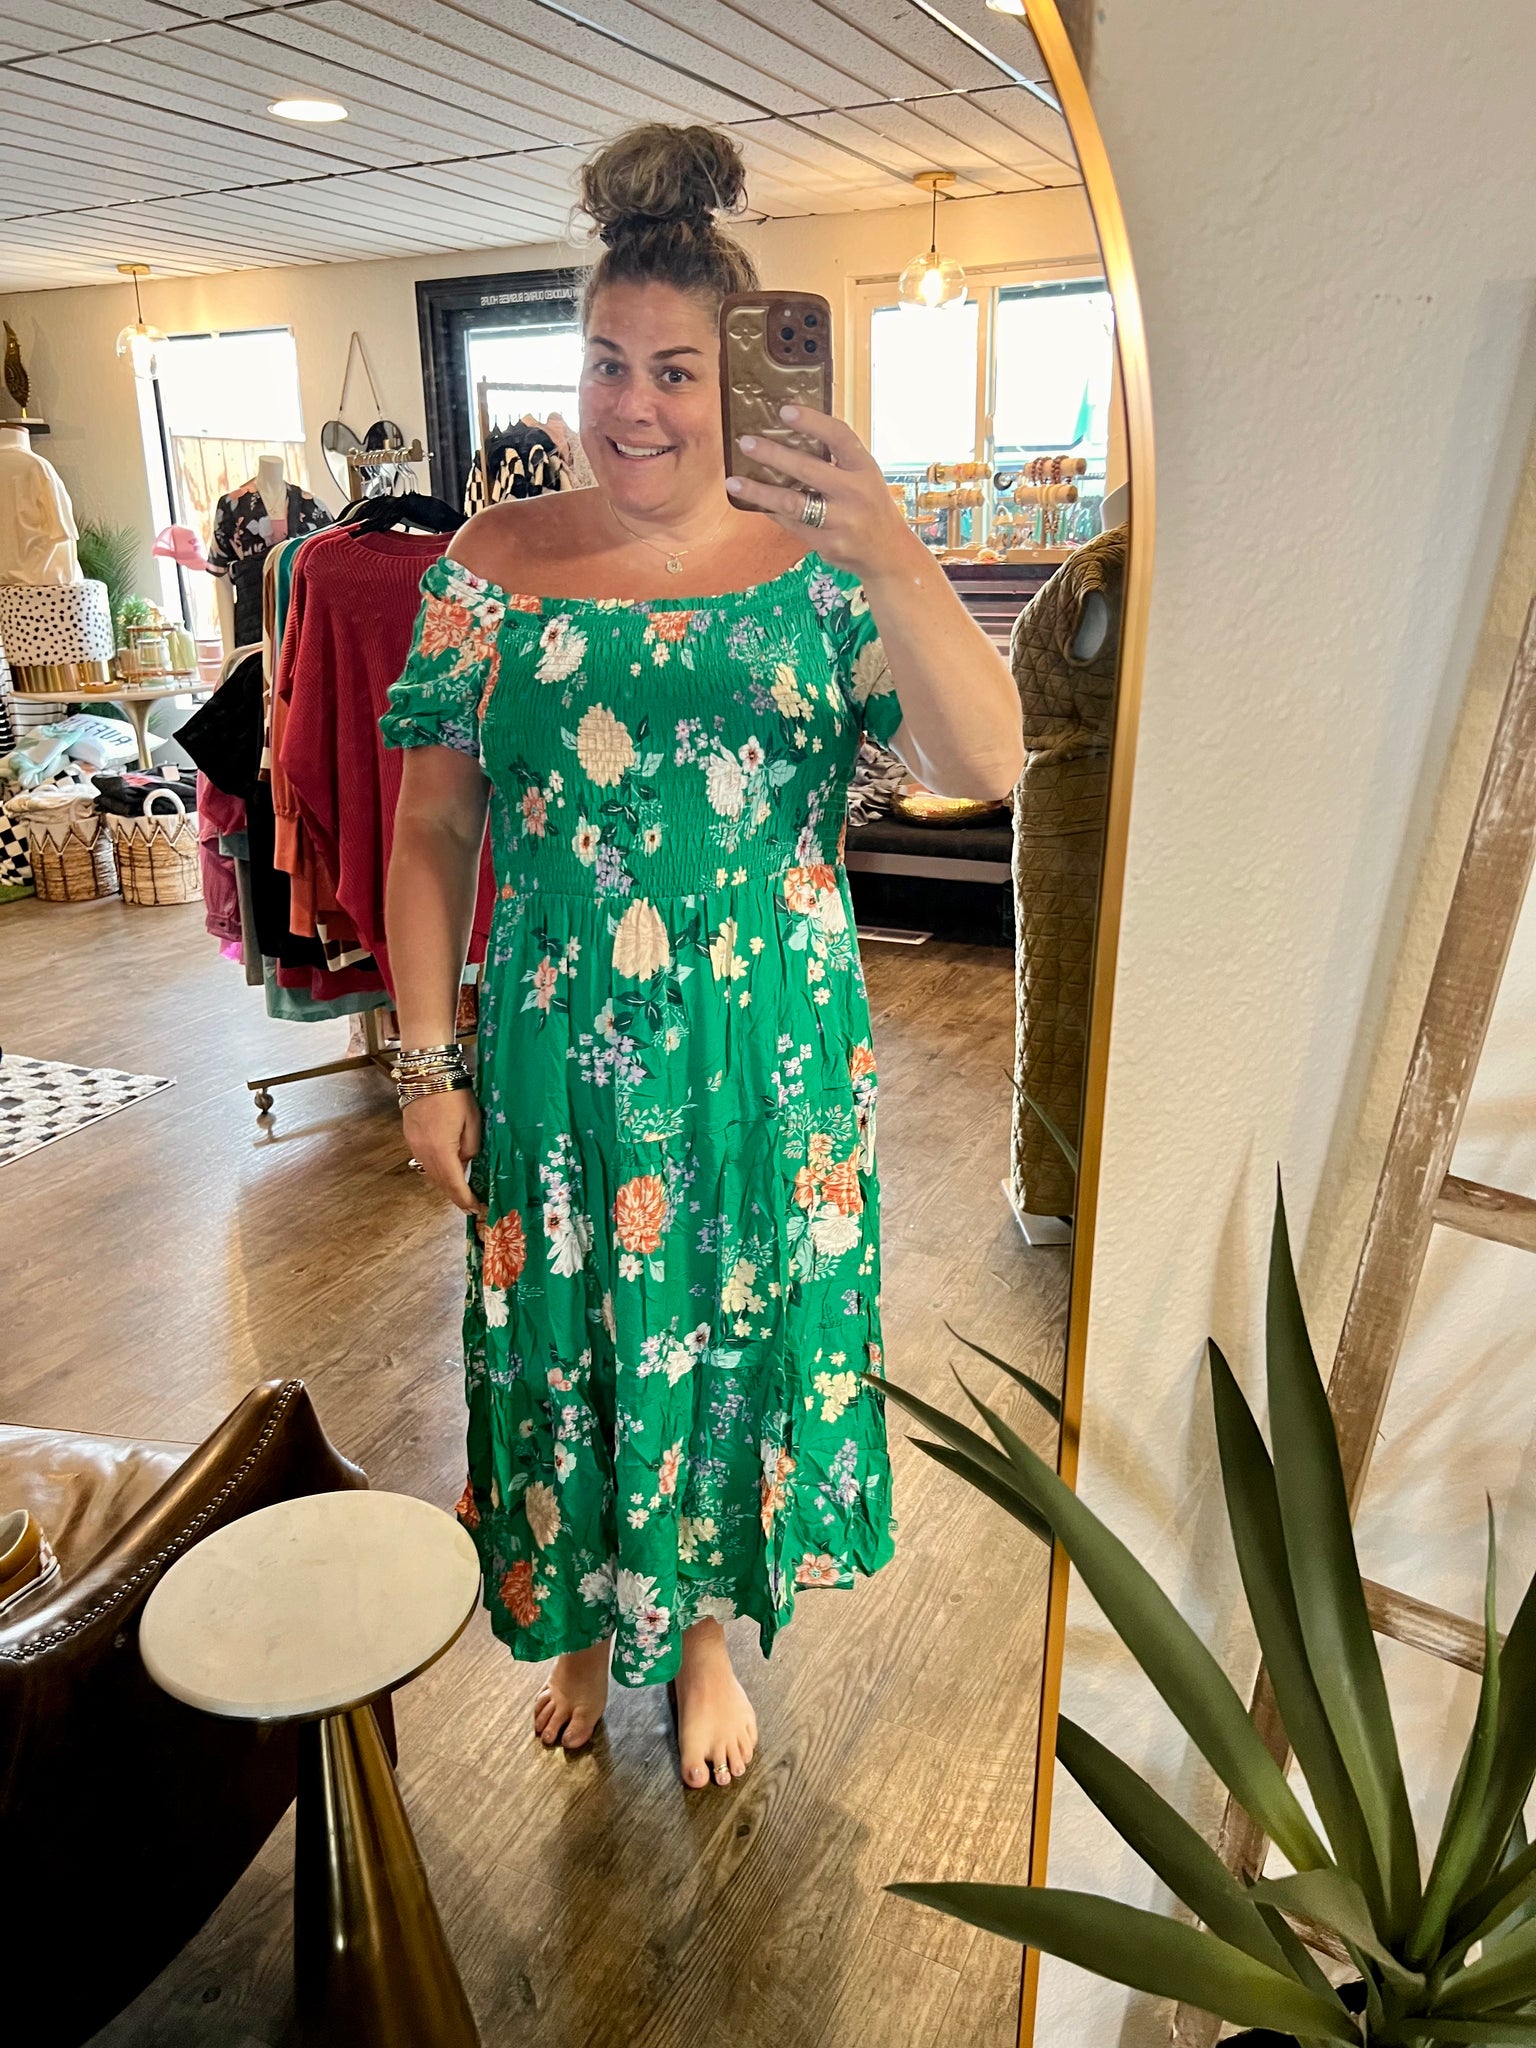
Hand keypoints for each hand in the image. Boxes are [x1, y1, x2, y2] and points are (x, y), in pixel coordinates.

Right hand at [402, 1087, 485, 1217]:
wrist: (427, 1074)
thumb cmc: (454, 1095)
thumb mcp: (473, 1122)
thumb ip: (471, 1147)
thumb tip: (466, 1162)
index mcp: (441, 1150)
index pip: (454, 1184)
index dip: (465, 1199)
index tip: (475, 1208)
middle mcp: (424, 1152)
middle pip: (440, 1183)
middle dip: (455, 1195)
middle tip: (470, 1204)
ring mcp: (414, 1145)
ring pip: (430, 1173)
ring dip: (445, 1183)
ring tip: (461, 1188)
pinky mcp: (410, 1137)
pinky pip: (424, 1161)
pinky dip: (437, 1169)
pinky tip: (448, 1167)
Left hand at [726, 405, 918, 583]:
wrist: (887, 552)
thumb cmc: (869, 505)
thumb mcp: (864, 475)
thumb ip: (837, 459)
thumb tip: (790, 435)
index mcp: (864, 468)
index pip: (838, 436)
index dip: (812, 421)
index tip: (784, 410)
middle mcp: (855, 493)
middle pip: (808, 469)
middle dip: (773, 454)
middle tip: (746, 443)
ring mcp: (841, 521)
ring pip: (792, 503)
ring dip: (759, 491)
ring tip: (733, 482)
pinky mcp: (827, 544)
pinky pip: (791, 525)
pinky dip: (771, 511)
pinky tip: (755, 502)